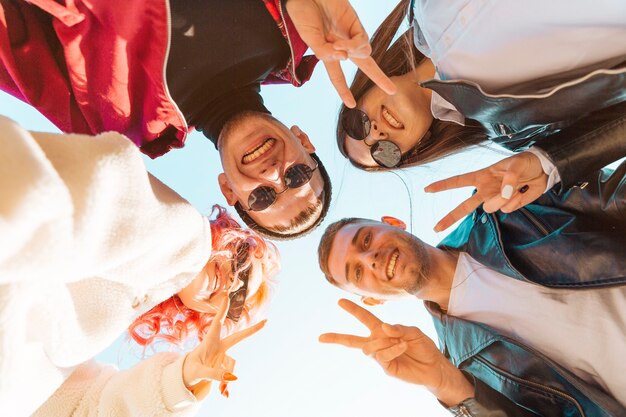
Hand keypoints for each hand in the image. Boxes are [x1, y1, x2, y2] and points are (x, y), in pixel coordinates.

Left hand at [182, 297, 265, 397]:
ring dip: (227, 379)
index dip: (223, 311)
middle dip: (252, 331)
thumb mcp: (199, 373)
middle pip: (238, 338)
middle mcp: (219, 347)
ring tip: (221, 392)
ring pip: (232, 367)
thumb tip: (232, 378)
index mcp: (209, 342)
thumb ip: (214, 374)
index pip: (217, 324)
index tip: (227, 296)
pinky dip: (227, 386)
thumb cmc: (190, 369)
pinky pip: (229, 376)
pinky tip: (225, 395)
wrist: (186, 375)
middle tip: (266, 322)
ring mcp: (222, 357)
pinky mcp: (223, 366)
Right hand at [286, 0, 395, 106]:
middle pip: (365, 65)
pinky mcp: (356, 22)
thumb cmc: (302, 16)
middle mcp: (342, 46)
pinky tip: (340, 42)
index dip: (344, 91)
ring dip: (353, 53)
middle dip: (379, 77)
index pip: (338, 77)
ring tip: (336, 45)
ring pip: (365, 53)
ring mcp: (350, 34)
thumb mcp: (309, 39)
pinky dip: (352, 44)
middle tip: (391, 90)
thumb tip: (344, 60)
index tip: (351, 105)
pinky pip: (361, 40)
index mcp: (328, 53)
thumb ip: (324, 53)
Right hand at [319, 299, 472, 405]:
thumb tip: (382, 327)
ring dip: (384, 342)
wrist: (435, 366)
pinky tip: (401, 346)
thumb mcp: (414, 332)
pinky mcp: (386, 367)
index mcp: (382, 330)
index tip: (339, 301)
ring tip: (401, 342)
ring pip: (369, 347)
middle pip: (353, 340)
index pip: (364, 318)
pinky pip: (381, 355)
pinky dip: (391, 349)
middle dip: (337, 338)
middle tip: (321, 337)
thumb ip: (399, 328)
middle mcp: (378, 343)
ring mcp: (380, 357)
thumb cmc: (423, 346)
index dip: (353, 309)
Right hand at [425, 152, 547, 231]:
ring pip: (491, 208)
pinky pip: (508, 209)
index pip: (458, 181)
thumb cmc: (524, 163)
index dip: (442, 185)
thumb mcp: (516, 164)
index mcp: (481, 177)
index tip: (427, 189)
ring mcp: (496, 199)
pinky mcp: (509, 206)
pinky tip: (522, 191)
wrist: (542, 170)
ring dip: (503, 199)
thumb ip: (509, 178)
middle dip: (450, 217)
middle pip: (464, 206)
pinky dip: (517, 200)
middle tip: (436, 228)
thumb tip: (505, 194)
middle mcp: (485, 191)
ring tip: (516, 186)